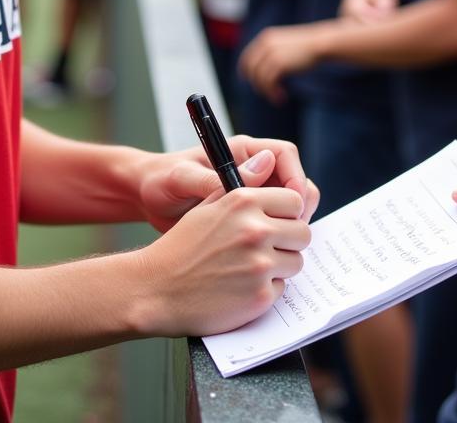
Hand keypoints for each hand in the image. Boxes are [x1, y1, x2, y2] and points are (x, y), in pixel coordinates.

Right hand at [136, 182, 311, 336]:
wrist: (154, 289)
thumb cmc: (181, 246)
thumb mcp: (208, 204)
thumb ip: (243, 182)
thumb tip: (266, 160)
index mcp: (244, 201)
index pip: (295, 200)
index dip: (288, 213)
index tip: (279, 222)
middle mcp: (256, 229)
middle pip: (302, 232)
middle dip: (289, 240)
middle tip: (268, 248)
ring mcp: (259, 264)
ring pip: (296, 262)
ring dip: (280, 266)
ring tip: (251, 268)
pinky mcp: (260, 296)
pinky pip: (282, 289)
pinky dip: (266, 290)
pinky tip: (241, 288)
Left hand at [139, 138, 319, 232]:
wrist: (146, 200)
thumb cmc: (160, 181)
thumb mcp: (183, 178)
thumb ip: (215, 176)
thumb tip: (261, 166)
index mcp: (242, 152)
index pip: (285, 155)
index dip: (296, 178)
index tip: (294, 204)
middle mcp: (252, 172)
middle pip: (295, 184)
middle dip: (299, 207)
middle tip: (292, 234)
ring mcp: (252, 196)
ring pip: (289, 209)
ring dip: (290, 228)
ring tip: (279, 250)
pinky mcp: (247, 219)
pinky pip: (273, 227)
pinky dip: (276, 241)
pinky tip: (267, 259)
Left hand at [240, 24, 330, 103]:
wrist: (320, 43)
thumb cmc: (307, 46)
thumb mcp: (285, 44)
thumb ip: (272, 52)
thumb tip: (263, 69)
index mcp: (265, 38)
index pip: (247, 57)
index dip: (246, 72)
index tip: (252, 82)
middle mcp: (265, 44)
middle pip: (251, 69)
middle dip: (257, 84)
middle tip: (267, 93)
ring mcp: (271, 53)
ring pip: (259, 78)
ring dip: (266, 91)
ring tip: (277, 97)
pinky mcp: (279, 63)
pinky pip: (268, 82)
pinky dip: (273, 92)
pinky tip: (282, 97)